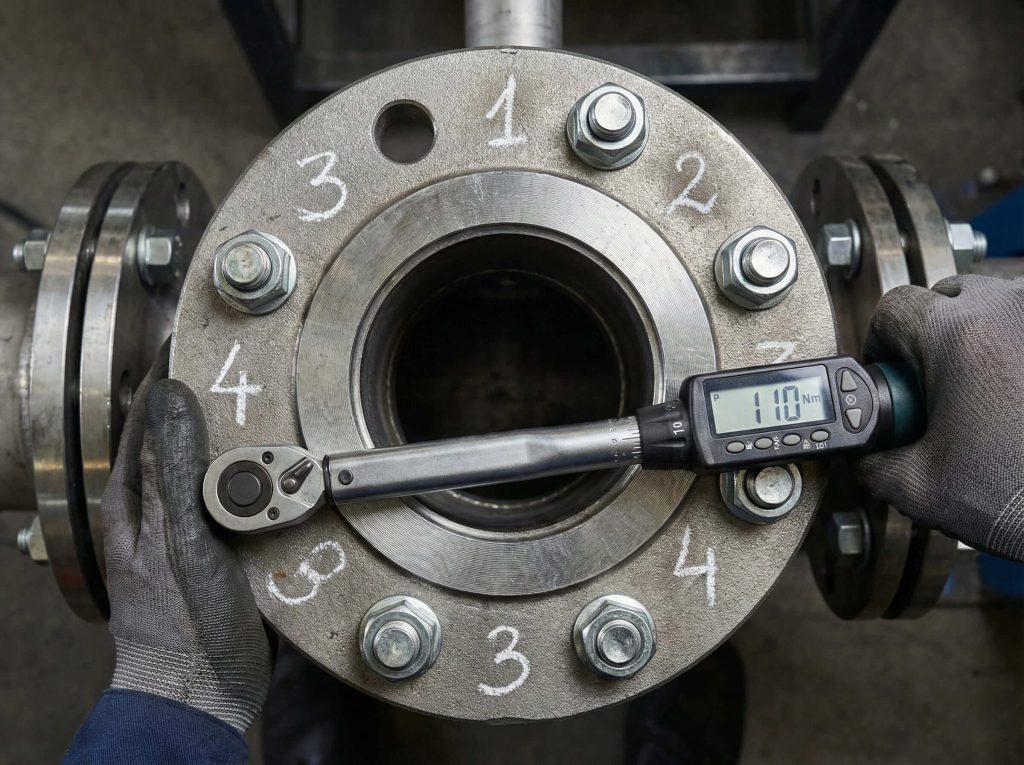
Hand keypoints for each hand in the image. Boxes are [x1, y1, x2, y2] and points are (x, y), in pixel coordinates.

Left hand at [102, 356, 270, 732]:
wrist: (204, 688)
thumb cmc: (181, 624)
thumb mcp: (178, 540)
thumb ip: (174, 468)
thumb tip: (170, 394)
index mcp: (133, 497)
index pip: (150, 413)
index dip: (173, 372)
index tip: (203, 336)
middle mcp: (159, 505)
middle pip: (189, 434)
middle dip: (220, 399)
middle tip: (258, 365)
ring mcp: (192, 526)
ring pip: (222, 463)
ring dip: (250, 438)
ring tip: (284, 407)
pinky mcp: (225, 545)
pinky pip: (246, 496)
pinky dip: (268, 478)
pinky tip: (293, 469)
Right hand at [855, 275, 1023, 561]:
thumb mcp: (920, 488)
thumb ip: (874, 464)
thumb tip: (869, 455)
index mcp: (957, 336)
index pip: (893, 307)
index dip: (879, 342)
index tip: (887, 371)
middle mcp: (1008, 313)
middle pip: (946, 295)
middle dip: (930, 335)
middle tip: (931, 384)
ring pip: (996, 305)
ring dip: (977, 337)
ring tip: (978, 389)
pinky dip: (1015, 351)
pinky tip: (1015, 393)